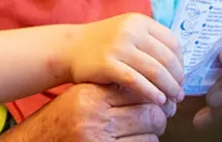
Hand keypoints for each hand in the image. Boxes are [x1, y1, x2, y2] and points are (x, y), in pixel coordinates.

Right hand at [1, 83, 173, 141]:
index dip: (153, 92)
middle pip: (149, 112)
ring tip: (147, 130)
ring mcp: (101, 140)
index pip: (136, 88)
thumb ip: (108, 90)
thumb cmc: (61, 120)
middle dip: (159, 115)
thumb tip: (147, 85)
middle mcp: (95, 117)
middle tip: (161, 114)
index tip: (160, 96)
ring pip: (150, 135)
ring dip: (153, 133)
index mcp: (90, 96)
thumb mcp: (80, 97)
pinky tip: (137, 140)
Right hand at [67, 13, 184, 105]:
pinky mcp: (107, 63)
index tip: (180, 77)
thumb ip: (149, 41)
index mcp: (139, 21)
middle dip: (177, 79)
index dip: (181, 63)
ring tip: (172, 100)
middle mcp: (130, 30)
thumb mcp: (127, 31)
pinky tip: (157, 100)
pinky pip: (137, 81)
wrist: (69, 48)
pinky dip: (151, 92)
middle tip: (180, 93)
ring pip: (155, 70)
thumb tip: (178, 64)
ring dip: (169, 88)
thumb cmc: (102, 44)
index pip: (172, 42)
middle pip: (167, 58)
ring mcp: (118, 45)